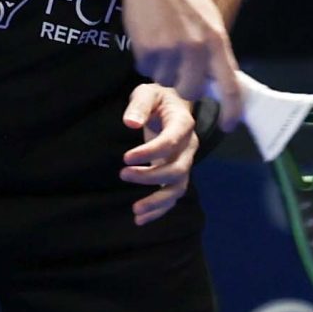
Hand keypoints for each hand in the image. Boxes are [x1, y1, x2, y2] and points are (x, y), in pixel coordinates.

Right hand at [118, 0, 244, 127]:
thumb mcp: (210, 20)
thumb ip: (215, 51)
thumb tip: (220, 82)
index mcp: (216, 40)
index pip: (230, 85)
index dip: (232, 110)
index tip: (229, 124)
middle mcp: (195, 49)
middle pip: (192, 91)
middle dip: (187, 85)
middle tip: (182, 67)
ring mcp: (170, 51)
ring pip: (167, 82)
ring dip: (165, 70)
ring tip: (165, 42)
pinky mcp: (146, 51)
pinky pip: (148, 71)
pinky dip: (149, 62)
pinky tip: (151, 39)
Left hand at [121, 81, 199, 225]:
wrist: (172, 104)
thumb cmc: (157, 97)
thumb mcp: (146, 92)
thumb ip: (139, 106)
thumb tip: (130, 124)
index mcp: (183, 123)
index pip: (171, 142)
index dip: (149, 152)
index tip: (126, 158)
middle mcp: (189, 145)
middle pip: (178, 169)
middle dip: (151, 177)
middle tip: (123, 174)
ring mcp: (185, 161)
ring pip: (178, 187)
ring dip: (158, 202)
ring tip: (135, 211)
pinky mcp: (177, 173)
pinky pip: (173, 195)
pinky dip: (159, 210)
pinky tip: (140, 219)